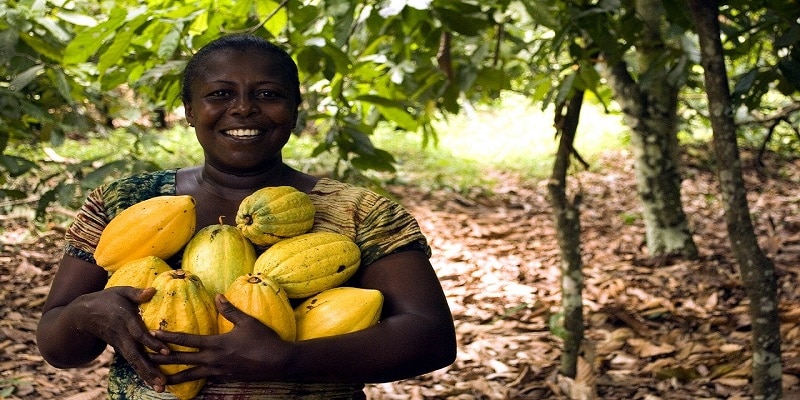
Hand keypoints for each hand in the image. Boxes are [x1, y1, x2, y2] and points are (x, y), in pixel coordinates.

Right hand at [71, 286, 169, 390]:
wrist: (81, 316)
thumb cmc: (106, 300)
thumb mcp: (120, 291)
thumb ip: (136, 293)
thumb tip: (153, 290)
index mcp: (124, 319)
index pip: (138, 334)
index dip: (151, 343)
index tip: (166, 351)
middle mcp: (122, 335)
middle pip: (135, 355)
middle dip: (149, 369)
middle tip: (162, 382)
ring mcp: (119, 344)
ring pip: (133, 362)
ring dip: (146, 375)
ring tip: (161, 388)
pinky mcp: (119, 349)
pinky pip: (132, 362)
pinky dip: (141, 372)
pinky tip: (153, 382)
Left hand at [148, 294, 288, 384]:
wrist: (279, 362)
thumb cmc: (264, 339)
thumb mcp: (247, 322)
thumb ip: (230, 310)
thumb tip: (218, 296)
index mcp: (217, 344)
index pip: (187, 340)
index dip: (169, 336)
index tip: (153, 334)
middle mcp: (214, 359)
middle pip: (183, 360)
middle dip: (162, 359)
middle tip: (144, 359)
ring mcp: (219, 371)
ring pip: (191, 375)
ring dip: (174, 377)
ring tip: (159, 381)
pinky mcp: (226, 378)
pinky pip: (205, 380)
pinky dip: (193, 382)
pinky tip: (187, 383)